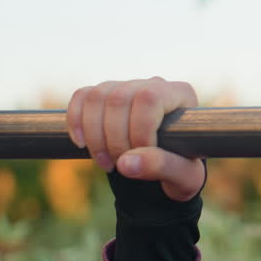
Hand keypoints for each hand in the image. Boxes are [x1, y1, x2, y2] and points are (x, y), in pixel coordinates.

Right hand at [66, 78, 205, 201]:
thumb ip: (164, 167)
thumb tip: (126, 163)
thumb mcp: (184, 176)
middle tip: (119, 166)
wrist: (167, 172)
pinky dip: (76, 121)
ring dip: (94, 135)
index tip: (141, 157)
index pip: (149, 99)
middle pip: (119, 98)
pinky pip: (81, 97)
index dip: (139, 131)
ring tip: (106, 163)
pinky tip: (82, 145)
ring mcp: (127, 87)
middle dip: (113, 139)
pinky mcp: (104, 95)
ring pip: (96, 97)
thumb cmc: (182, 171)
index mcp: (181, 94)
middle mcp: (154, 84)